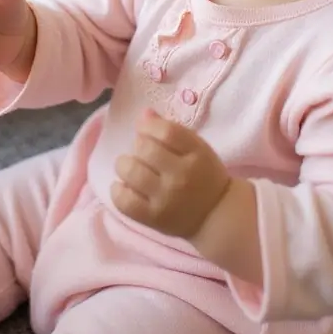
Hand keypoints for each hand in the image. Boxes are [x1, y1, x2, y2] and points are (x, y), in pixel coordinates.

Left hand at [111, 109, 230, 238]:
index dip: (148, 125)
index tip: (143, 128)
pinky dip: (117, 190)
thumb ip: (171, 130)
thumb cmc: (203, 175)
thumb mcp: (197, 148)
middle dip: (137, 144)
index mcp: (196, 154)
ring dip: (124, 164)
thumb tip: (144, 115)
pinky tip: (123, 186)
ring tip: (129, 167)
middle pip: (146, 149)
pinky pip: (124, 201)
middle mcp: (181, 176)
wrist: (215, 216)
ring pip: (132, 172)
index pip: (167, 131)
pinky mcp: (153, 218)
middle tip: (140, 151)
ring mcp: (166, 199)